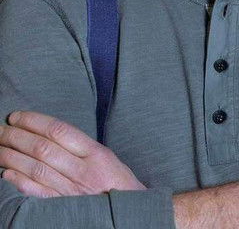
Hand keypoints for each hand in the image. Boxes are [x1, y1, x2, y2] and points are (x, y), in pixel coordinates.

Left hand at [0, 110, 146, 197]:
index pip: (59, 130)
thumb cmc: (120, 186)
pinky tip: (6, 175)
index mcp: (96, 154)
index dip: (34, 121)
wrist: (134, 216)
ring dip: (12, 157)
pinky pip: (39, 195)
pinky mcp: (65, 210)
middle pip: (43, 148)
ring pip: (36, 169)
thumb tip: (52, 133)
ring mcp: (73, 192)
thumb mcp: (108, 159)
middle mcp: (83, 171)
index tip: (16, 116)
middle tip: (1, 129)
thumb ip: (83, 148)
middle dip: (17, 136)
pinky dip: (20, 184)